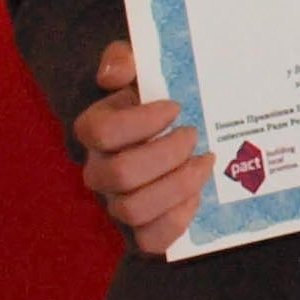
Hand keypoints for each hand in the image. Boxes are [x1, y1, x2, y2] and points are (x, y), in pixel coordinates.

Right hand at [74, 40, 214, 254]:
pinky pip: (151, 240)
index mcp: (94, 128)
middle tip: (195, 134)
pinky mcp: (140, 227)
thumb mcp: (137, 64)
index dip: (141, 122)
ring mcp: (117, 202)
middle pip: (122, 174)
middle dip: (167, 154)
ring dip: (178, 185)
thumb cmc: (150, 90)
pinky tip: (198, 194)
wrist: (166, 121)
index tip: (176, 107)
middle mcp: (99, 169)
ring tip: (206, 160)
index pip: (102, 132)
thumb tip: (117, 70)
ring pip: (134, 211)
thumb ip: (123, 58)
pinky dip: (178, 220)